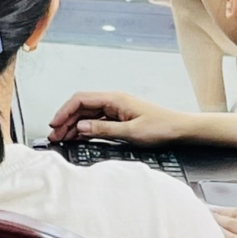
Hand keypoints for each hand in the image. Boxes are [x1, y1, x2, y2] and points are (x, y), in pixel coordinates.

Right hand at [46, 90, 187, 146]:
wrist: (181, 129)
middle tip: (55, 135)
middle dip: (65, 120)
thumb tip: (81, 127)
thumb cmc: (162, 127)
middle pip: (81, 107)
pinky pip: (96, 122)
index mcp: (114, 99)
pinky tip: (78, 138)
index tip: (55, 123)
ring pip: (87, 115)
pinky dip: (85, 129)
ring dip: (73, 126)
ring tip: (62, 138)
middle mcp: (112, 101)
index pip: (80, 100)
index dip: (64, 111)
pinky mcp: (119, 118)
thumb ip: (104, 129)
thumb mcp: (131, 131)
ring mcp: (115, 109)